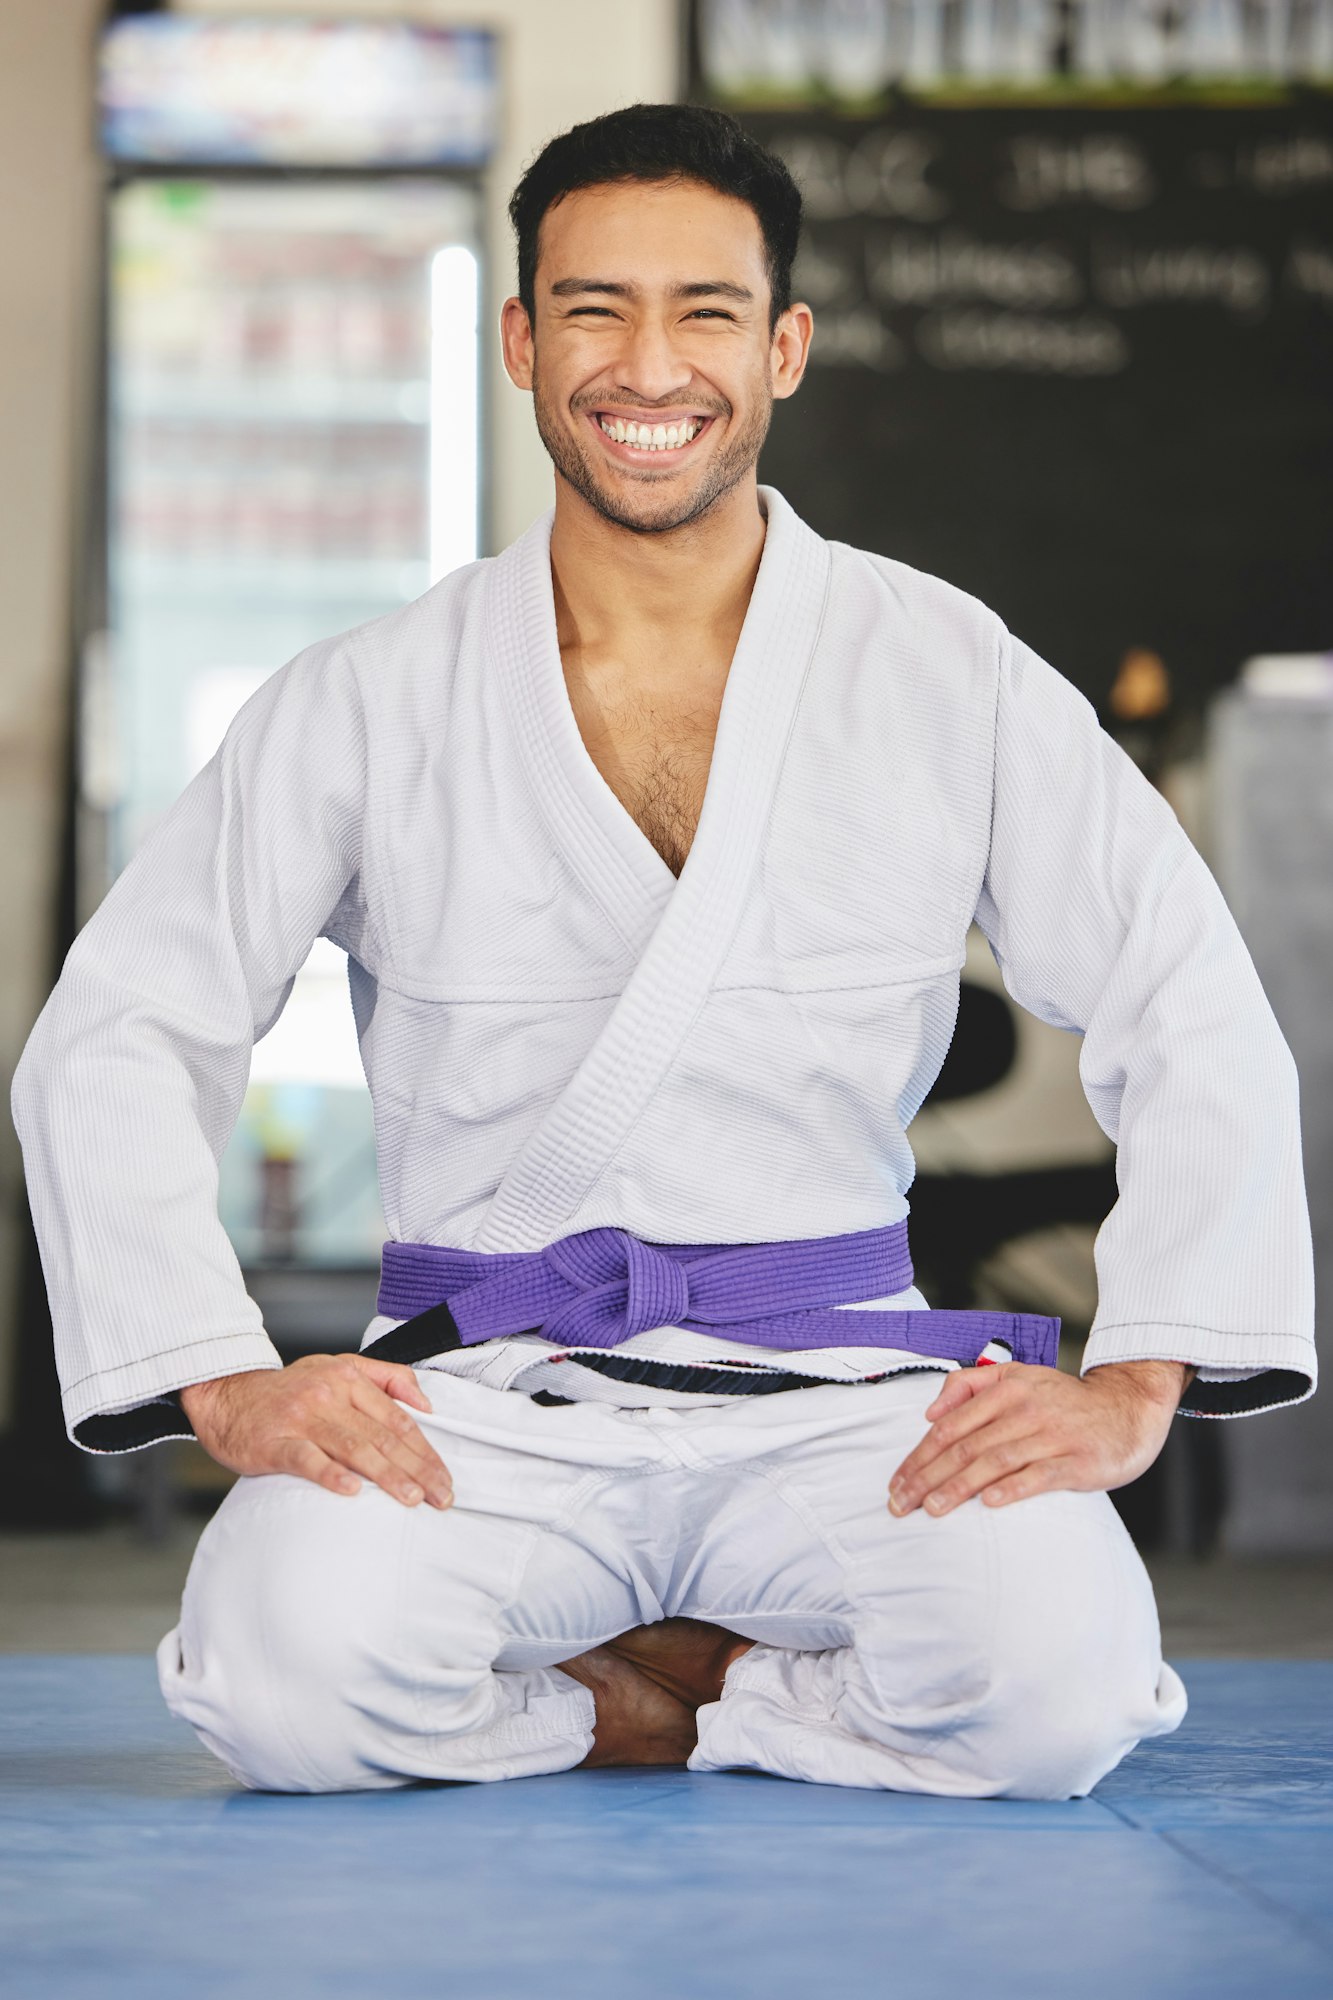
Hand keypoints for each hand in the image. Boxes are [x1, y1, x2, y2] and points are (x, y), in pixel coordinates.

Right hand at [179, 1355, 452, 1508]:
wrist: (227, 1394)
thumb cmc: (288, 1389)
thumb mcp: (338, 1366)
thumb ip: (386, 1378)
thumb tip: (426, 1404)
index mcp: (348, 1378)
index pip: (398, 1419)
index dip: (426, 1450)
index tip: (445, 1478)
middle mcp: (328, 1395)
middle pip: (383, 1436)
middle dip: (417, 1469)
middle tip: (441, 1497)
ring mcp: (301, 1418)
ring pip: (353, 1447)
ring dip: (387, 1475)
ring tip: (412, 1498)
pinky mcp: (274, 1442)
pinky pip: (306, 1459)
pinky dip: (330, 1474)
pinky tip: (352, 1491)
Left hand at [887, 1358, 1193, 1517]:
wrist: (1126, 1408)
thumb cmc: (1063, 1400)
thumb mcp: (1017, 1377)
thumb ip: (970, 1385)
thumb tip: (930, 1412)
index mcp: (1006, 1389)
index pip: (950, 1426)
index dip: (918, 1456)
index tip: (896, 1482)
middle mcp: (1025, 1410)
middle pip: (965, 1446)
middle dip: (927, 1477)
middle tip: (900, 1504)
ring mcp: (1052, 1435)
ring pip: (995, 1461)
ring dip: (959, 1487)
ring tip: (931, 1509)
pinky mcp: (1078, 1460)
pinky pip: (1041, 1475)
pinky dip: (1014, 1488)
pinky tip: (990, 1503)